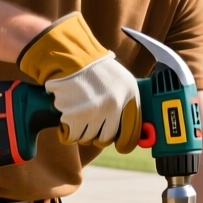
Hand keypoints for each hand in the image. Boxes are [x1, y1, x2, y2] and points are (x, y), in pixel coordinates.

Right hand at [19, 12, 139, 151]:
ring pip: (88, 138)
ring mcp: (94, 110)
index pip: (132, 132)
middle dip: (98, 135)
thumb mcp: (122, 81)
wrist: (70, 56)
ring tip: (77, 116)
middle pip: (107, 138)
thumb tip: (135, 130)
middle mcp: (115, 104)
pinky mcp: (74, 114)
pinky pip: (71, 136)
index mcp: (130, 95)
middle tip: (91, 125)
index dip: (126, 142)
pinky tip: (66, 119)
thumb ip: (127, 102)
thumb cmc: (95, 69)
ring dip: (81, 132)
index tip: (122, 146)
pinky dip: (66, 132)